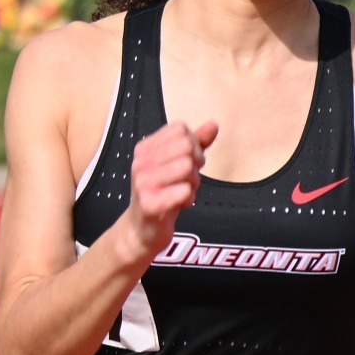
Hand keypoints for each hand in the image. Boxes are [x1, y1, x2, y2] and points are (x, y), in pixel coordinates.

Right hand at [121, 119, 217, 263]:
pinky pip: (184, 191)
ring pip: (187, 167)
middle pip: (186, 146)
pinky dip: (188, 199)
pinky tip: (179, 204)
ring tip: (182, 192)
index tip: (187, 162)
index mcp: (145, 148)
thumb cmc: (162, 194)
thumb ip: (196, 143)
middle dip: (195, 164)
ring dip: (193, 183)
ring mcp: (143, 183)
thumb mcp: (178, 164)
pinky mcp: (149, 204)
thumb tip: (213, 125)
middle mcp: (140, 162)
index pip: (181, 130)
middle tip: (187, 179)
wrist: (142, 230)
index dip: (193, 144)